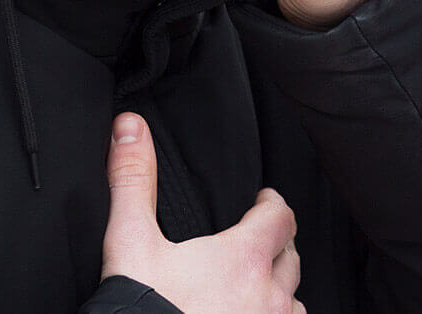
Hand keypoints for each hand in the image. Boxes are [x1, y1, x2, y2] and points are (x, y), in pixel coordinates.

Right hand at [102, 113, 305, 313]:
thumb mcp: (130, 243)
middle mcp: (268, 296)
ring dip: (278, 292)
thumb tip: (129, 127)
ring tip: (259, 287)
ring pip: (292, 303)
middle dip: (276, 245)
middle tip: (259, 240)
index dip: (272, 205)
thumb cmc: (138, 311)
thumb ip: (133, 181)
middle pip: (290, 259)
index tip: (263, 200)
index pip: (281, 217)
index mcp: (243, 259)